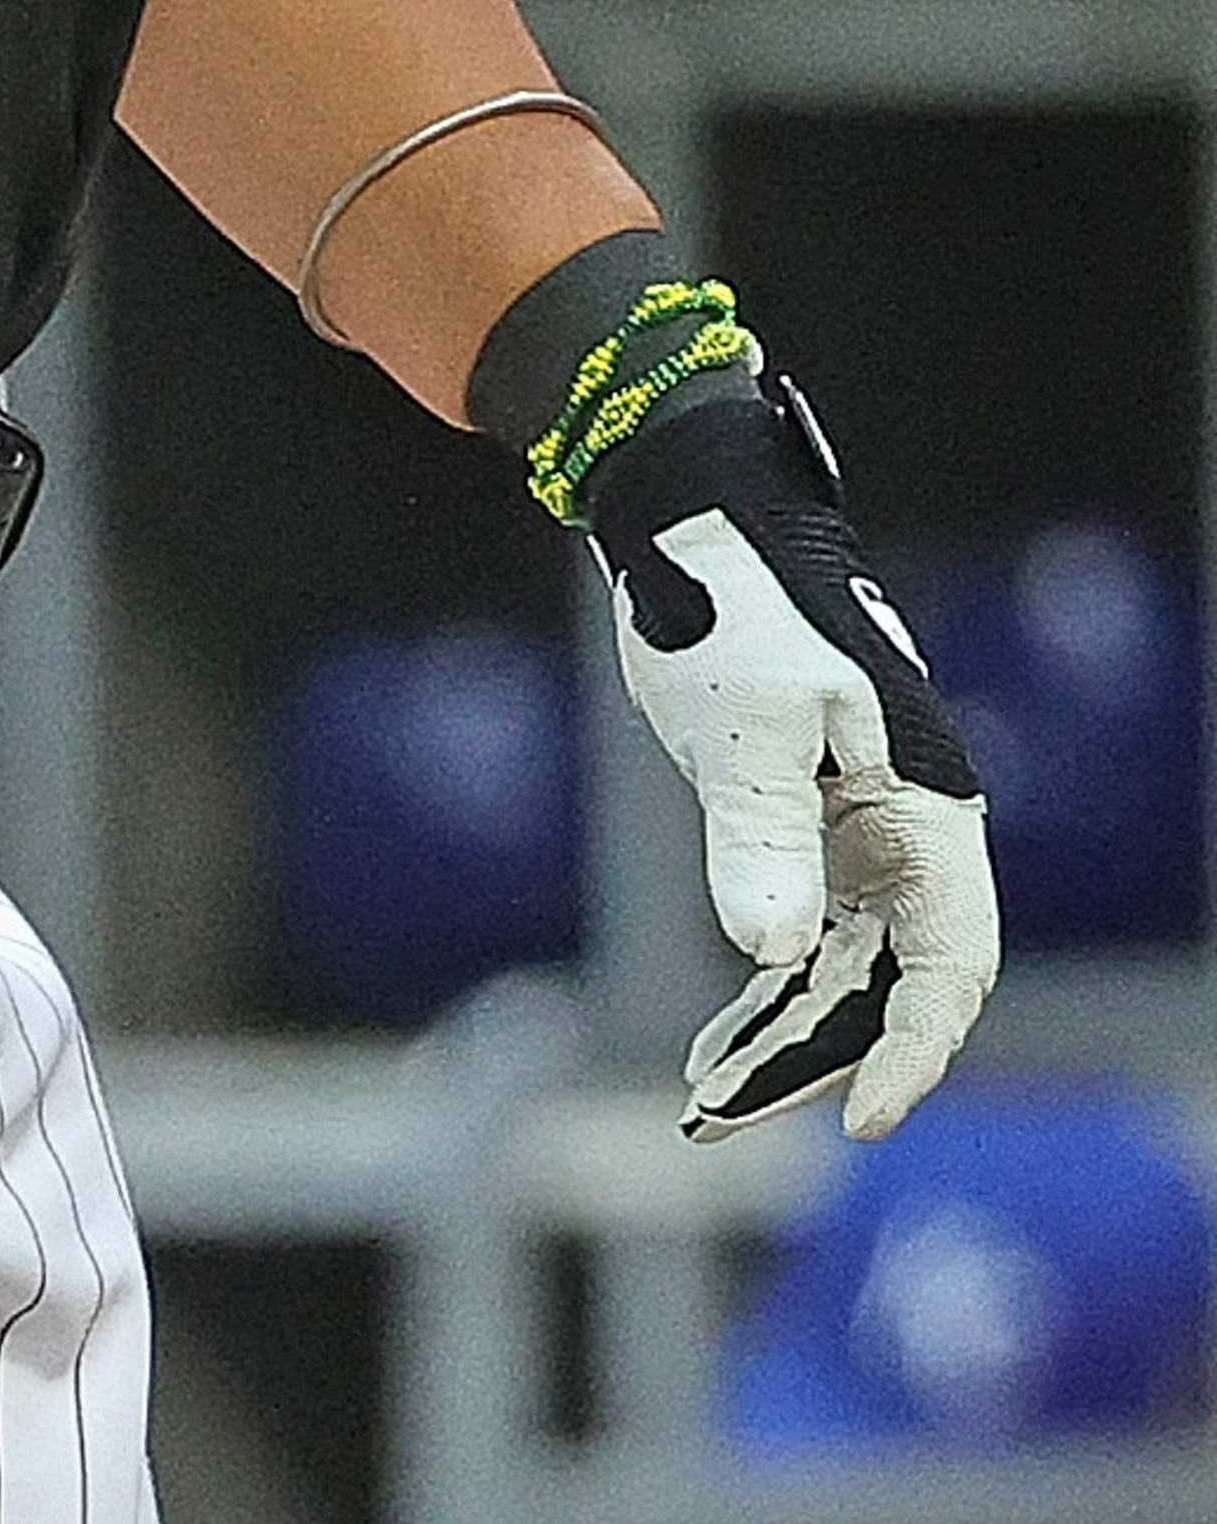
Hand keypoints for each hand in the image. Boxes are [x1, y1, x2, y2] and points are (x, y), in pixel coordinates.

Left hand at [586, 381, 1000, 1141]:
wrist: (688, 516)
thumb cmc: (730, 599)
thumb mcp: (745, 724)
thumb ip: (761, 836)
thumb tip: (774, 954)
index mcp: (924, 803)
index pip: (950, 961)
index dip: (915, 1050)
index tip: (860, 1121)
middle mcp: (905, 830)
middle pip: (887, 983)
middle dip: (817, 1061)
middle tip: (723, 1119)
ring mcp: (856, 833)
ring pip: (839, 971)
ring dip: (781, 1039)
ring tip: (705, 1102)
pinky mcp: (802, 827)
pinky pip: (801, 937)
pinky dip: (763, 991)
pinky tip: (717, 1046)